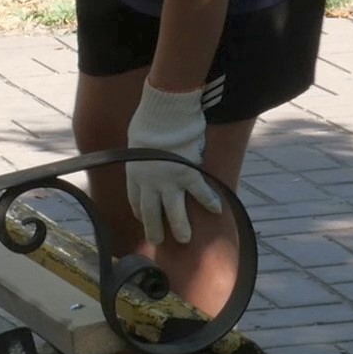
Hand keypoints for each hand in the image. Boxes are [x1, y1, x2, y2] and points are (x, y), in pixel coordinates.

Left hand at [125, 84, 222, 244]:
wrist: (164, 112)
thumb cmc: (149, 119)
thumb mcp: (136, 140)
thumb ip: (141, 152)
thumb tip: (145, 150)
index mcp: (135, 172)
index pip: (135, 200)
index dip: (140, 212)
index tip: (144, 219)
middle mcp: (150, 182)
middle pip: (151, 213)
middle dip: (155, 229)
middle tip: (159, 241)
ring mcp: (169, 180)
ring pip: (174, 212)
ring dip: (180, 227)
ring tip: (185, 239)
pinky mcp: (188, 174)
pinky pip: (200, 192)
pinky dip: (209, 201)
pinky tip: (217, 210)